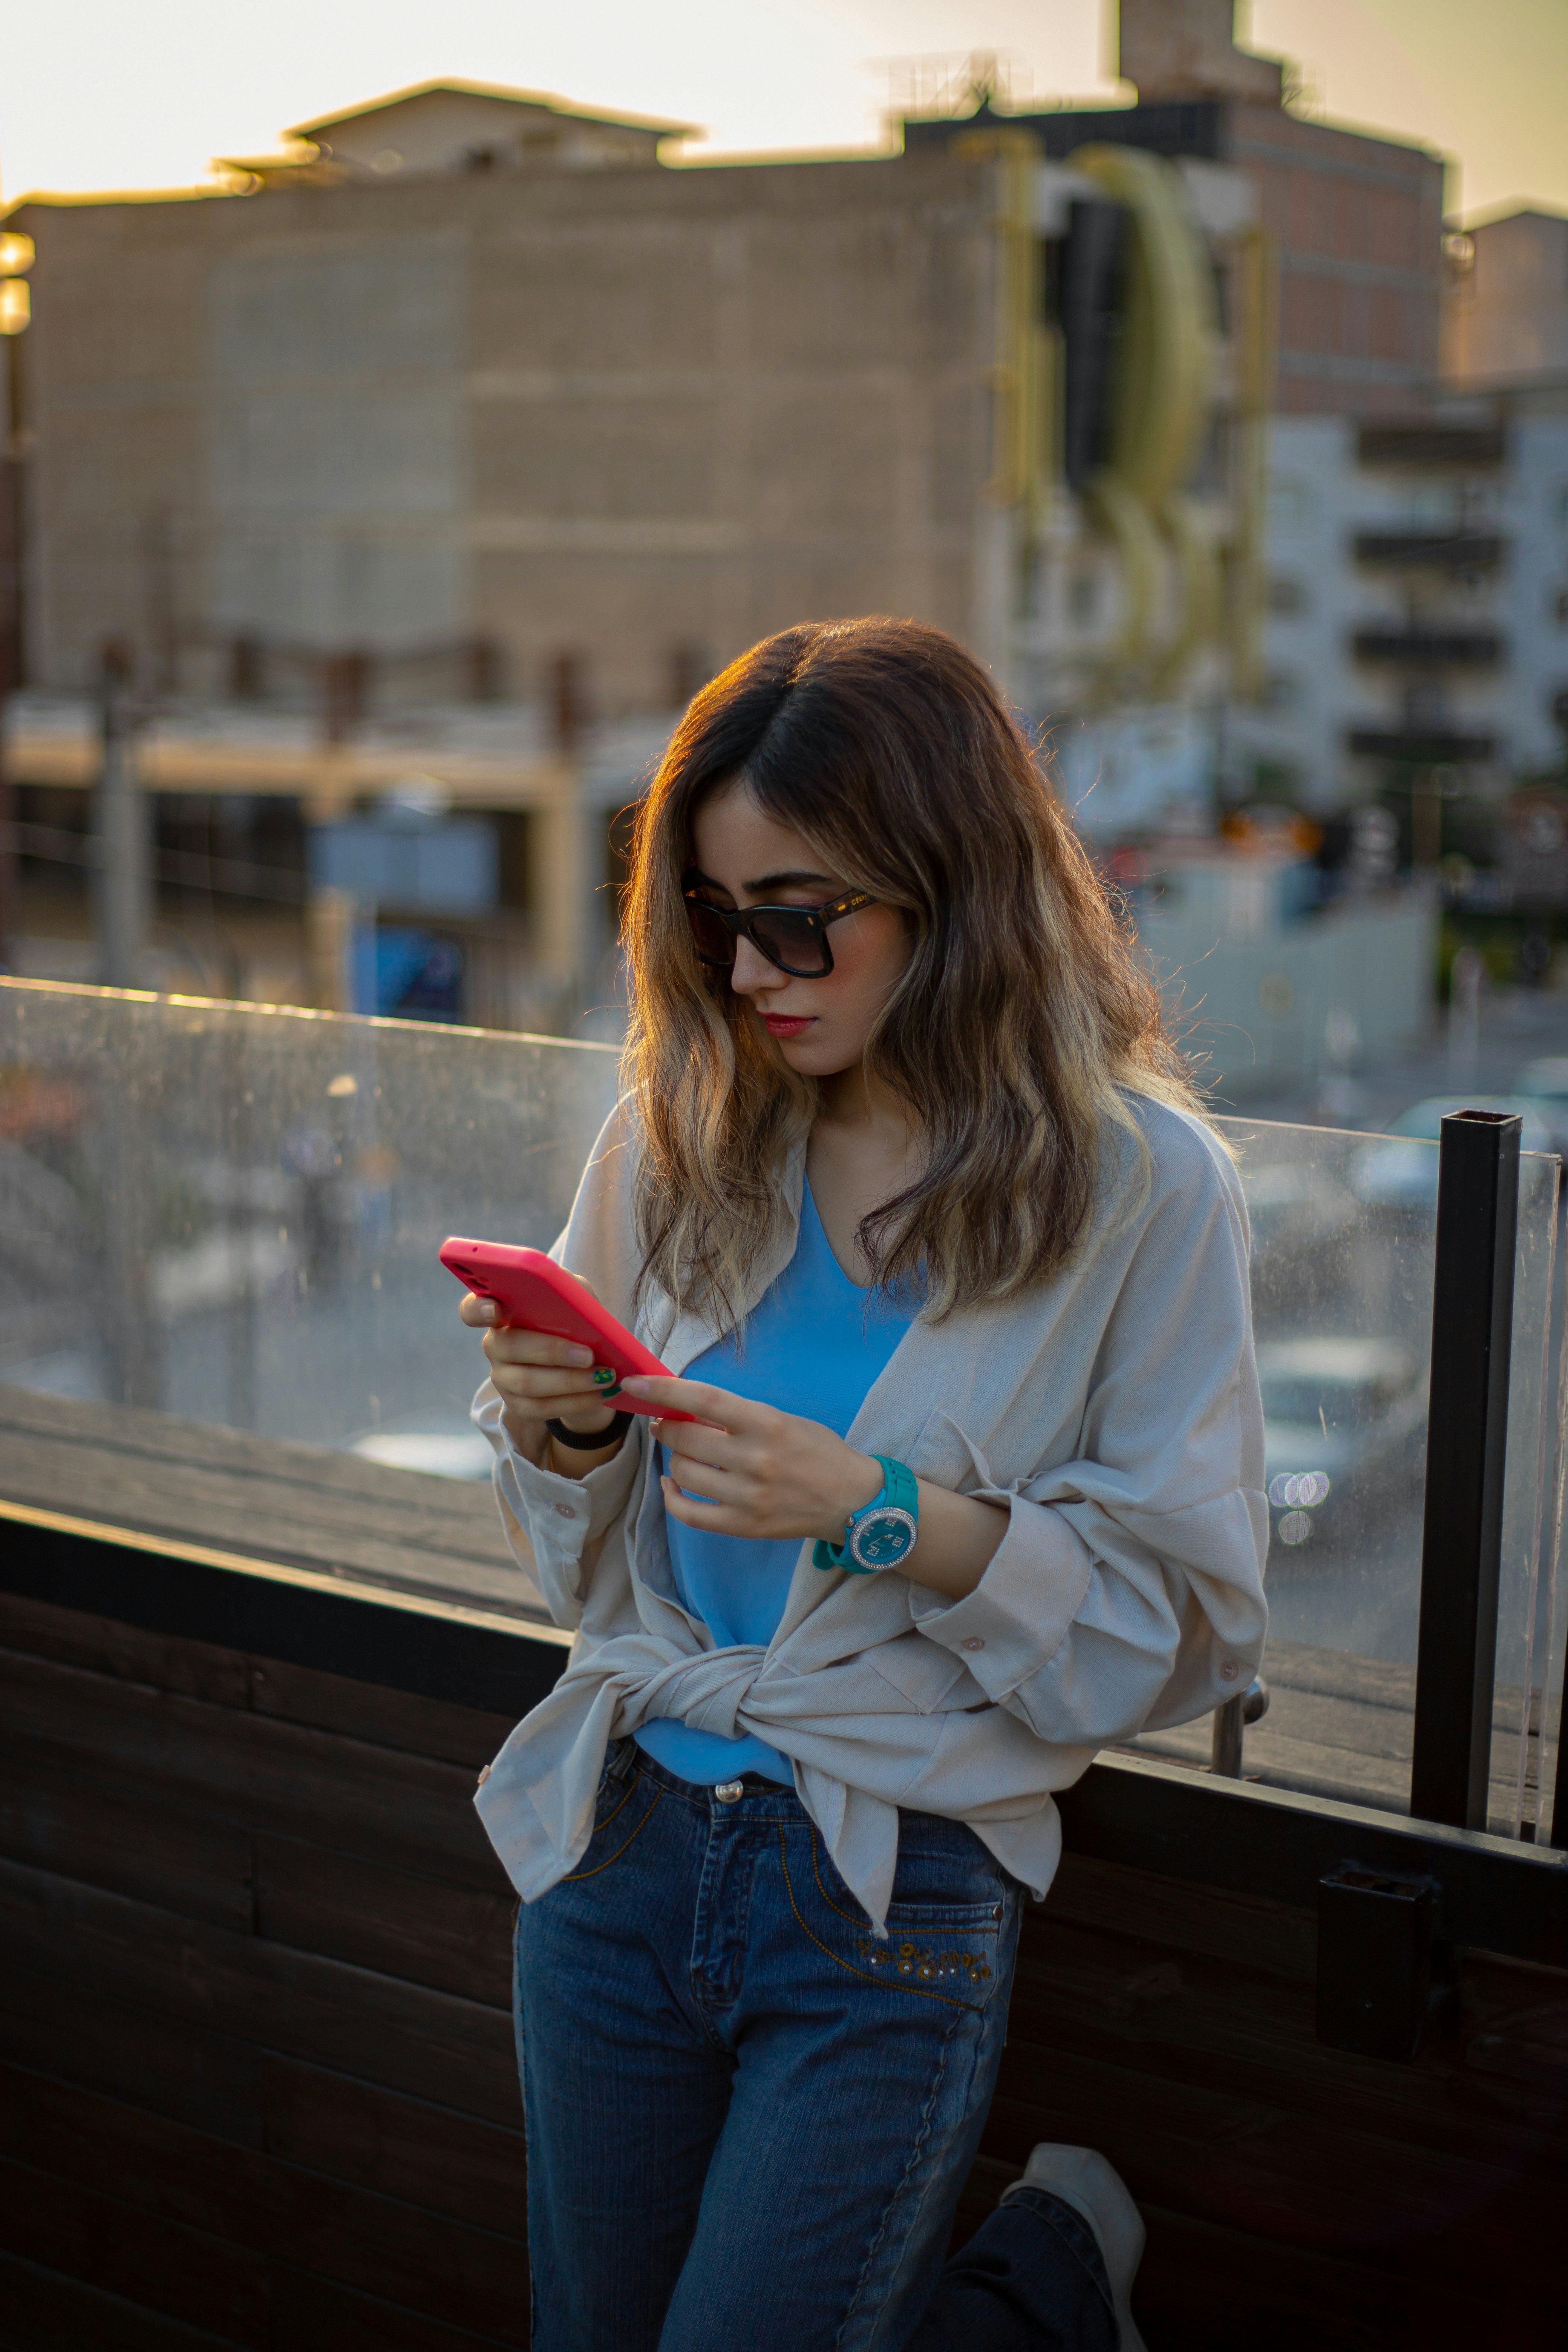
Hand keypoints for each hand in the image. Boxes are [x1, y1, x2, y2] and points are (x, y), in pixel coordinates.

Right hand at [459, 1289, 621, 1447]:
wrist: (587, 1360)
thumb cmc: (574, 1319)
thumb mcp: (576, 1296)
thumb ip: (569, 1289)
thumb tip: (570, 1294)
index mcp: (501, 1311)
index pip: (472, 1309)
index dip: (477, 1310)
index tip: (493, 1309)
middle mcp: (495, 1345)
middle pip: (510, 1347)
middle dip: (551, 1351)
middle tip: (588, 1355)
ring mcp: (502, 1377)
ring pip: (527, 1383)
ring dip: (570, 1381)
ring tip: (603, 1376)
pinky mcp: (518, 1405)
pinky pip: (542, 1408)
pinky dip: (576, 1401)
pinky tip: (600, 1393)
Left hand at [620, 1375, 881, 1543]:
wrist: (853, 1500)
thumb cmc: (818, 1452)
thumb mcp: (783, 1420)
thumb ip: (738, 1415)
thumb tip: (686, 1408)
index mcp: (767, 1424)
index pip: (704, 1400)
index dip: (663, 1389)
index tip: (634, 1382)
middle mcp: (755, 1460)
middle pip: (686, 1438)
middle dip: (666, 1426)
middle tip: (665, 1421)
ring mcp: (747, 1497)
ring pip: (684, 1472)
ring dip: (676, 1458)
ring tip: (687, 1453)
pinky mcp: (744, 1527)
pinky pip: (689, 1513)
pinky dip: (673, 1496)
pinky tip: (672, 1483)